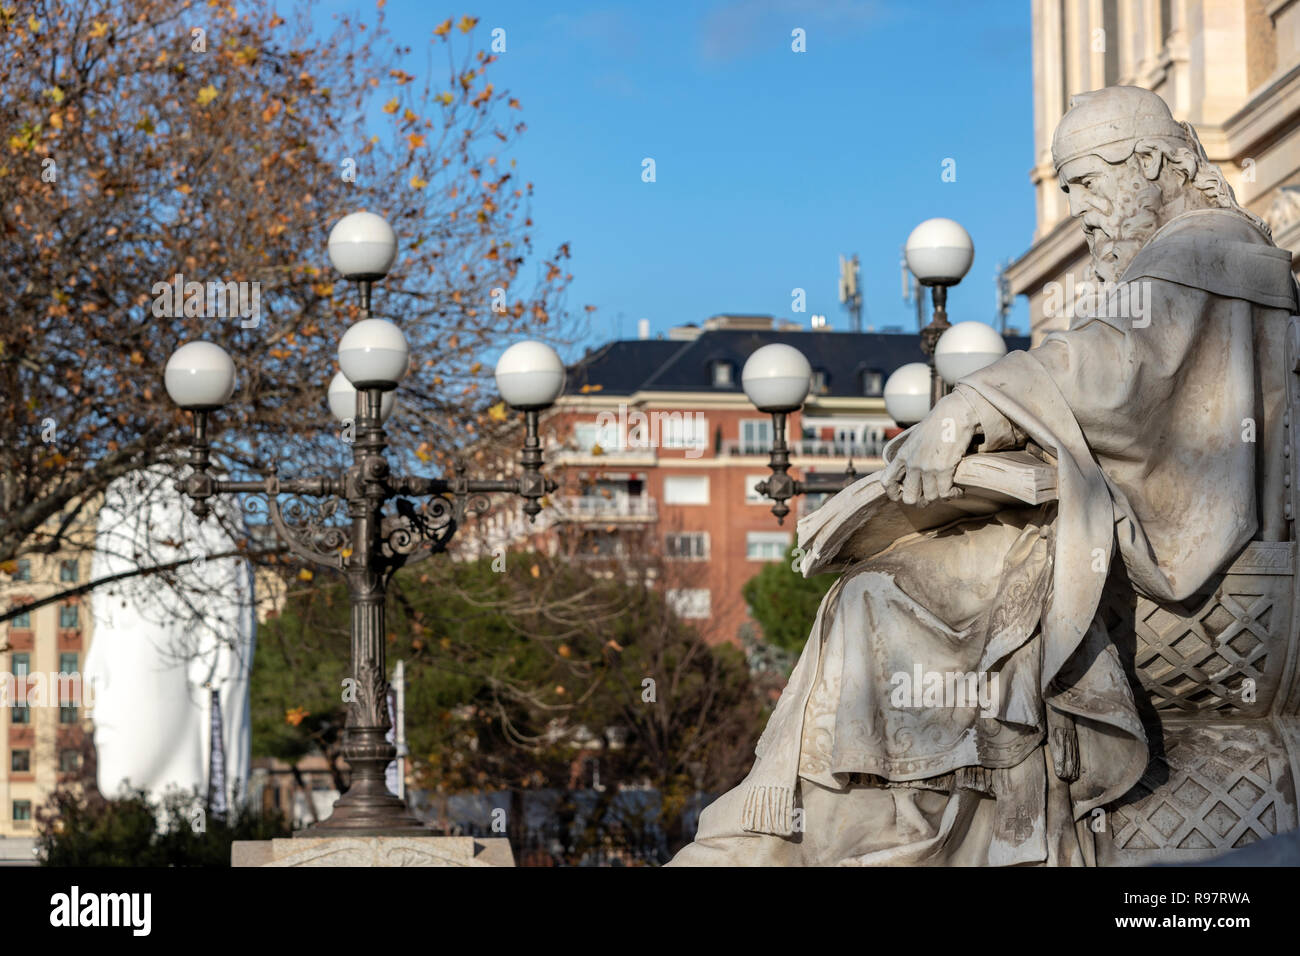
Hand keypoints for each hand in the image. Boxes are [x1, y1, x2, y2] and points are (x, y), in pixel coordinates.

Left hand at [881, 392, 978, 506]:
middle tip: (930, 497)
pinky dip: (952, 495)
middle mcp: (912, 463)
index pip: (886, 481)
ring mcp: (927, 467)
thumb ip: (910, 455)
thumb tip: (911, 470)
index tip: (900, 497)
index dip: (892, 493)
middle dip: (920, 502)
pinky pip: (945, 494)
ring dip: (940, 498)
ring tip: (948, 492)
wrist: (953, 414)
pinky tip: (958, 491)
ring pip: (930, 497)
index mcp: (902, 455)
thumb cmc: (937, 424)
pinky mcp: (943, 469)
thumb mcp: (915, 438)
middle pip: (909, 497)